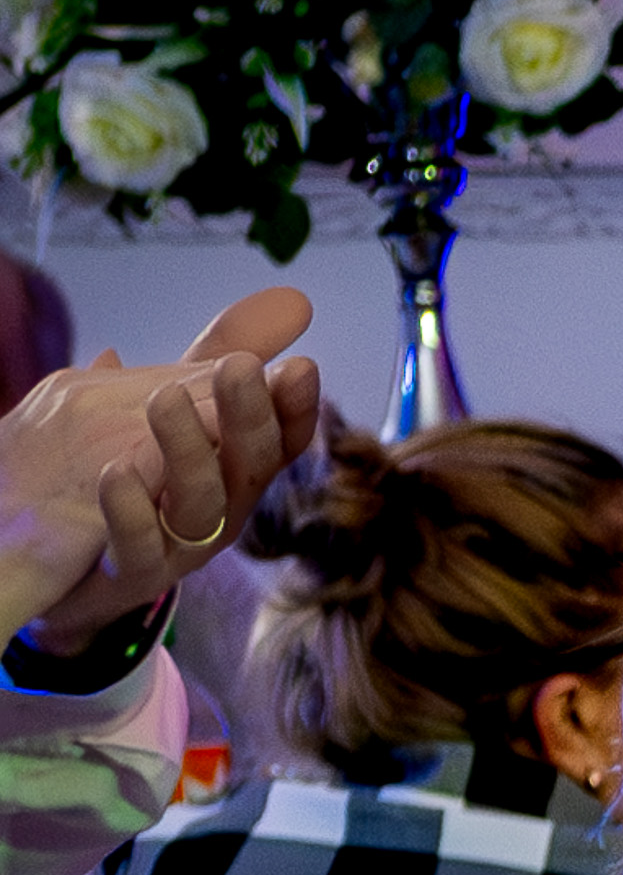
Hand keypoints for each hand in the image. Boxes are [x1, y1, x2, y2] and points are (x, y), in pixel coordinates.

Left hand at [0, 286, 323, 654]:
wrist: (69, 563)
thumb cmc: (137, 481)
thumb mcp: (181, 410)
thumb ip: (222, 358)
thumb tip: (295, 299)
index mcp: (236, 467)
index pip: (282, 438)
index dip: (296, 408)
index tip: (302, 367)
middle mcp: (221, 509)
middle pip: (252, 467)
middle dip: (250, 418)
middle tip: (240, 368)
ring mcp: (180, 547)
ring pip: (202, 506)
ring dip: (188, 451)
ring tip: (165, 401)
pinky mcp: (132, 574)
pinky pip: (140, 547)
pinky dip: (132, 510)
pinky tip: (116, 471)